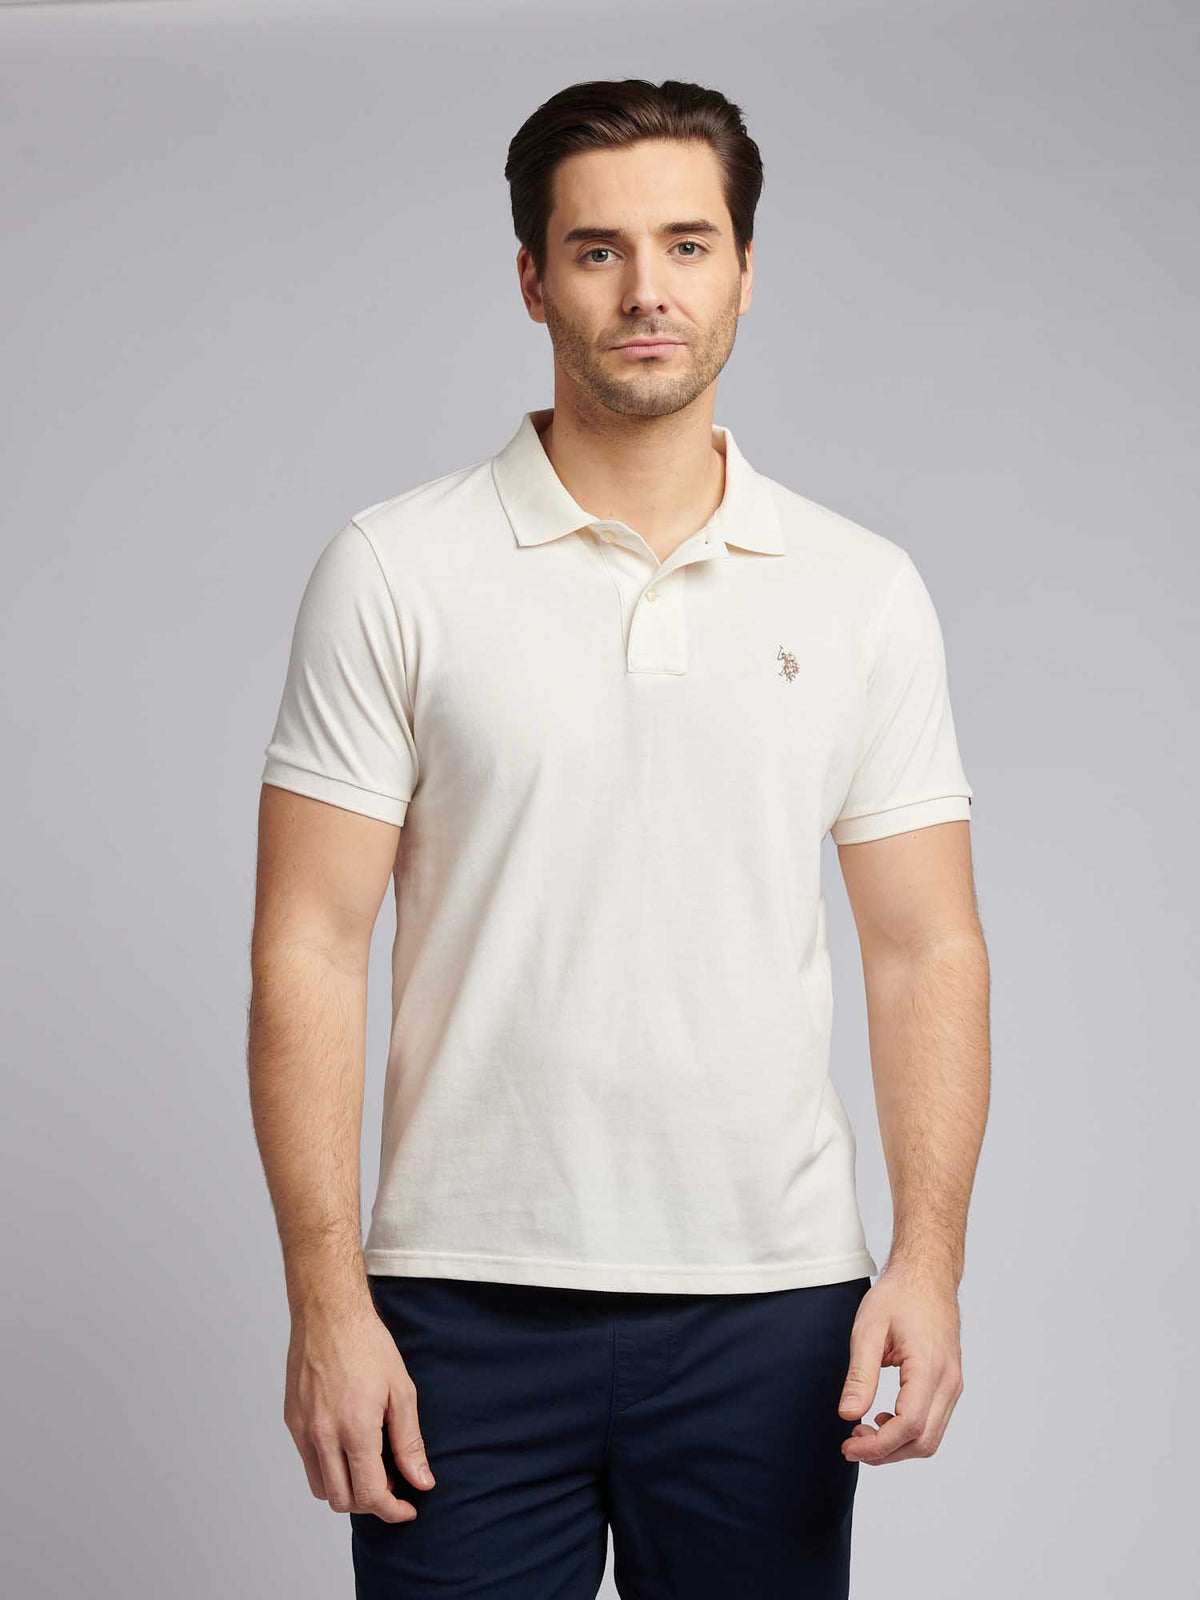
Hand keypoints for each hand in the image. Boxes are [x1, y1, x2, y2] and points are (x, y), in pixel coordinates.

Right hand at [284, 1296, 436, 1519]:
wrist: (328, 1313)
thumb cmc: (368, 1345)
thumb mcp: (401, 1391)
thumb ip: (410, 1442)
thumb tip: (421, 1481)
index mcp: (354, 1429)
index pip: (370, 1495)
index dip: (392, 1510)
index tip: (408, 1507)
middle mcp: (323, 1436)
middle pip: (343, 1501)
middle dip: (371, 1502)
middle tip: (391, 1480)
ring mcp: (302, 1430)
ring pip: (322, 1488)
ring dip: (347, 1488)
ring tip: (369, 1462)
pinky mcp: (291, 1421)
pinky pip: (308, 1462)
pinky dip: (329, 1468)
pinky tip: (348, 1444)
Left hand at [837, 1263, 963, 1463]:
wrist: (927, 1275)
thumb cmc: (898, 1297)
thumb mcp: (868, 1329)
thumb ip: (860, 1375)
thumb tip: (848, 1415)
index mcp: (929, 1367)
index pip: (909, 1426)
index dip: (877, 1445)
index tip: (848, 1446)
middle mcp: (949, 1382)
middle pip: (923, 1441)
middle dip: (885, 1452)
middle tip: (851, 1443)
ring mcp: (953, 1384)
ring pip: (931, 1437)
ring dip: (897, 1445)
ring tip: (864, 1431)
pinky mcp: (950, 1384)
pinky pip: (934, 1422)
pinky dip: (909, 1432)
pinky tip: (884, 1418)